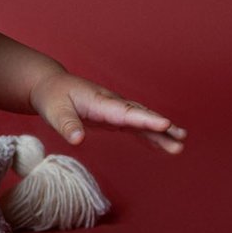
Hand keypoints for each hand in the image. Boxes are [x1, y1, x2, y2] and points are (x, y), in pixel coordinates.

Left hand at [29, 71, 187, 152]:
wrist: (50, 86)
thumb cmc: (52, 98)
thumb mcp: (54, 112)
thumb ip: (67, 126)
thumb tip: (77, 140)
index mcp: (101, 102)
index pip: (127, 112)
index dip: (146, 119)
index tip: (165, 124)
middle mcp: (113, 104)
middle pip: (142, 115)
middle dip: (162, 127)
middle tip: (181, 137)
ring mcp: (115, 110)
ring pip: (143, 121)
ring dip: (161, 133)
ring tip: (180, 145)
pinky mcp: (114, 118)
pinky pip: (136, 127)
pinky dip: (150, 136)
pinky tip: (163, 146)